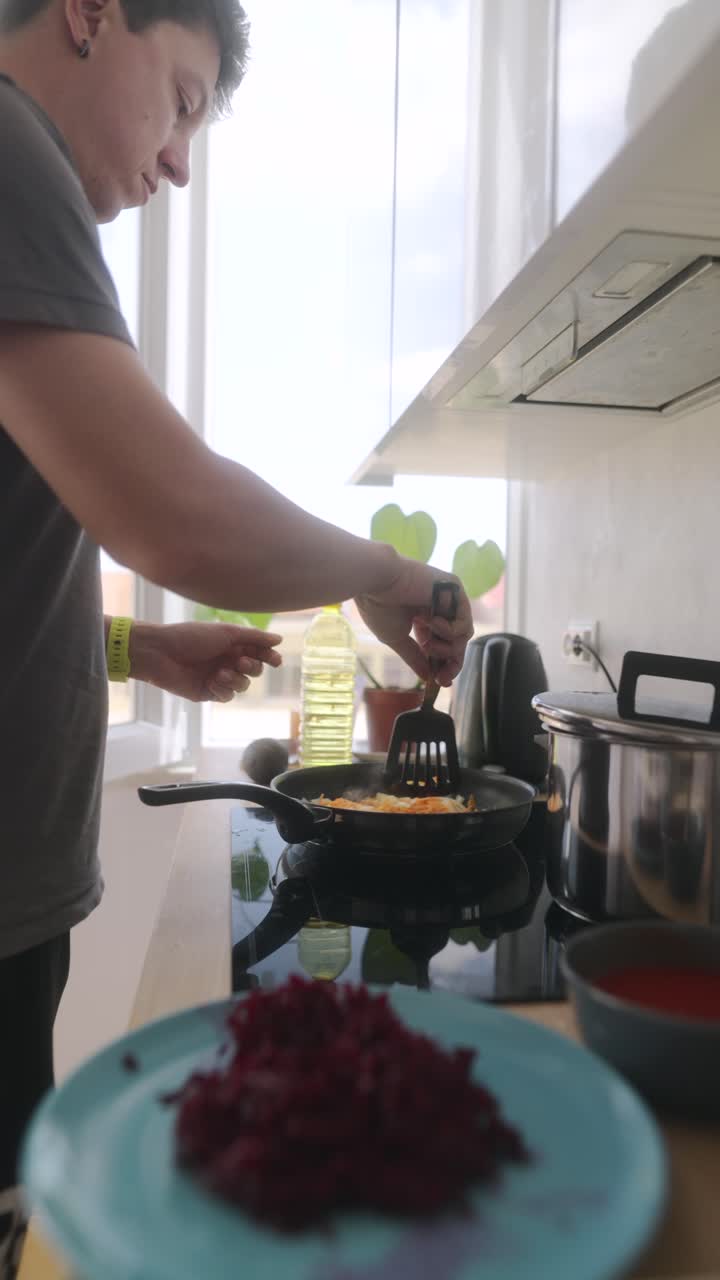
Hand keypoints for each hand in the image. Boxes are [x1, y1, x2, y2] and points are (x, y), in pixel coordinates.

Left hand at [127, 622, 282, 702]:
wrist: (160, 653)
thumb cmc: (190, 637)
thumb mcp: (226, 633)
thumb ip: (254, 637)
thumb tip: (279, 639)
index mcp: (231, 644)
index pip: (259, 652)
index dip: (269, 657)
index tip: (276, 661)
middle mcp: (227, 660)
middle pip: (254, 670)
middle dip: (252, 667)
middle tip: (240, 662)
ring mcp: (217, 677)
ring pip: (242, 685)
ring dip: (236, 680)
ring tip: (220, 673)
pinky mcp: (207, 693)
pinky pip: (226, 697)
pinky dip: (222, 690)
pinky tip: (211, 682)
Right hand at [355, 559, 472, 685]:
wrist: (375, 581)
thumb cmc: (379, 606)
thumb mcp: (396, 639)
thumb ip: (414, 657)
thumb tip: (427, 677)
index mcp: (424, 616)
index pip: (442, 644)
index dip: (444, 664)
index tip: (439, 681)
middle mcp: (438, 606)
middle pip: (456, 641)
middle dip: (450, 662)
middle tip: (440, 677)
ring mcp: (447, 596)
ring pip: (462, 634)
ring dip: (447, 647)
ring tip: (427, 644)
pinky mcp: (454, 588)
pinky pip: (463, 620)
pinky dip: (450, 630)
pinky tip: (432, 624)